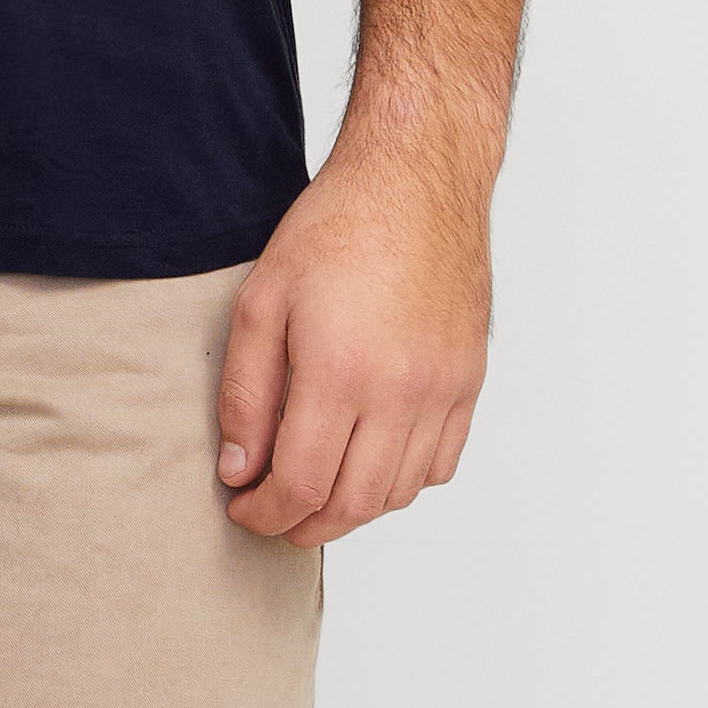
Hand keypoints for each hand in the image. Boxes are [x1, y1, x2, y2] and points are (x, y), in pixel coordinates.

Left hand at [216, 132, 495, 546]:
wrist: (417, 181)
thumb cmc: (337, 228)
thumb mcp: (261, 301)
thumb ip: (245, 393)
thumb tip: (239, 467)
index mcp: (341, 371)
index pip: (300, 484)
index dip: (264, 514)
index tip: (242, 507)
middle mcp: (401, 390)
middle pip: (351, 504)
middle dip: (301, 525)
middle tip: (271, 515)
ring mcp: (443, 390)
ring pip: (398, 493)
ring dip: (349, 511)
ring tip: (313, 493)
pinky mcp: (469, 381)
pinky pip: (439, 464)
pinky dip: (399, 484)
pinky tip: (367, 464)